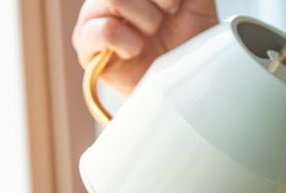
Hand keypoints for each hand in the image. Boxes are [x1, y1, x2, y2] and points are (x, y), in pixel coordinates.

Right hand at [72, 0, 218, 97]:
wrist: (182, 89)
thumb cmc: (187, 49)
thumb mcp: (198, 6)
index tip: (173, 5)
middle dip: (157, 1)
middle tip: (165, 19)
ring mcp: (95, 20)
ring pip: (113, 0)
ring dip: (144, 20)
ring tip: (151, 37)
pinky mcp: (87, 48)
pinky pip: (102, 30)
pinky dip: (126, 40)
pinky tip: (136, 50)